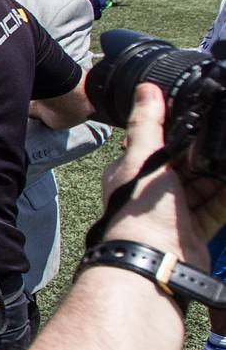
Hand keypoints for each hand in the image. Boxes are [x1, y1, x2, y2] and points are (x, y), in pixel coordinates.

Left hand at [100, 83, 225, 263]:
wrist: (154, 260)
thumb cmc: (140, 210)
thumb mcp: (143, 158)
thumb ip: (147, 124)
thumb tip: (146, 88)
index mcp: (133, 172)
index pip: (160, 143)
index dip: (182, 131)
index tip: (206, 116)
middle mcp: (153, 192)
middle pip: (188, 164)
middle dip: (207, 153)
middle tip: (225, 135)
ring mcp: (175, 212)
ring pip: (205, 184)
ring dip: (220, 173)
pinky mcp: (195, 230)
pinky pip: (218, 207)